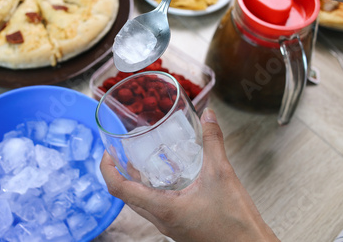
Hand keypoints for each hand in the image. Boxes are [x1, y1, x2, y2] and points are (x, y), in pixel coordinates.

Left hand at [100, 108, 279, 241]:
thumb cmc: (235, 224)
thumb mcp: (222, 175)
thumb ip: (213, 142)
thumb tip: (207, 116)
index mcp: (163, 209)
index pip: (119, 189)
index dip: (106, 169)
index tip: (106, 152)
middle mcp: (160, 220)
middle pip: (126, 196)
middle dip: (119, 173)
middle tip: (120, 153)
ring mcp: (168, 225)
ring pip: (141, 203)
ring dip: (135, 183)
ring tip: (140, 160)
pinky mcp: (179, 227)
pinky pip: (156, 208)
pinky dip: (152, 191)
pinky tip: (167, 178)